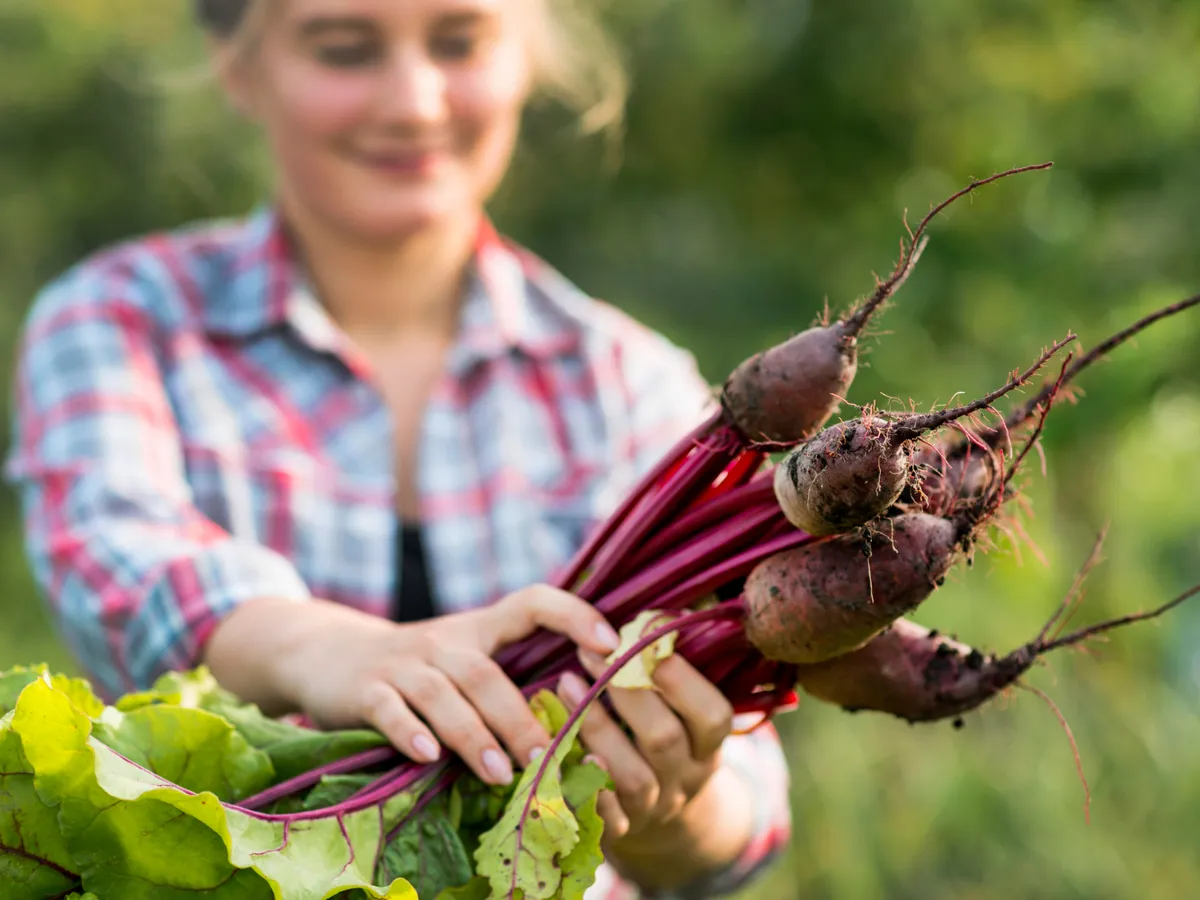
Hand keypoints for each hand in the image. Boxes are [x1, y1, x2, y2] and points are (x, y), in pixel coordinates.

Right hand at [210, 588, 620, 786]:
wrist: (328, 654)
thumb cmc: (419, 670)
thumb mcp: (464, 659)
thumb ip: (510, 682)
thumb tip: (585, 729)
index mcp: (479, 629)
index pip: (532, 602)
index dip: (573, 614)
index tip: (610, 645)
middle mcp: (444, 640)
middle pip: (488, 673)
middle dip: (520, 717)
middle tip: (549, 757)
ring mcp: (403, 664)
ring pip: (444, 694)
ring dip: (474, 735)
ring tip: (502, 773)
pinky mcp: (365, 690)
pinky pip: (390, 709)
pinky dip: (408, 731)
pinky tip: (427, 756)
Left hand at [557, 648, 735, 847]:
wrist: (662, 820)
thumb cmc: (662, 737)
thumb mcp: (681, 710)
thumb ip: (668, 670)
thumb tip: (656, 613)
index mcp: (708, 745)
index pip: (713, 715)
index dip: (682, 679)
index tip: (644, 639)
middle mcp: (686, 779)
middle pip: (664, 740)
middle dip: (627, 692)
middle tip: (590, 653)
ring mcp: (653, 809)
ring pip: (632, 777)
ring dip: (596, 728)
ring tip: (564, 684)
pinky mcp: (619, 832)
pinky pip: (599, 814)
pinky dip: (579, 783)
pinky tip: (553, 746)